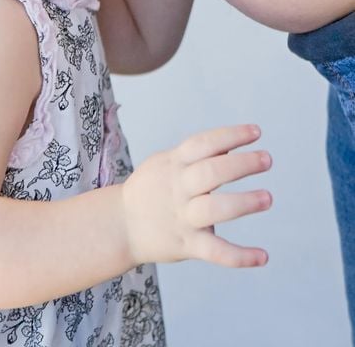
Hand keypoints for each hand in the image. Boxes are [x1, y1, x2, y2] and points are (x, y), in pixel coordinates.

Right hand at [120, 124, 271, 267]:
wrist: (120, 226)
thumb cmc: (150, 190)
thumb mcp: (165, 163)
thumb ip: (195, 156)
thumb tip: (230, 146)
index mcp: (174, 164)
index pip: (203, 144)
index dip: (230, 136)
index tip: (255, 132)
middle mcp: (178, 188)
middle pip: (211, 173)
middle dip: (241, 164)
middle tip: (267, 159)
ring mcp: (182, 217)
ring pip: (214, 209)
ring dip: (243, 203)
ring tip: (267, 197)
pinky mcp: (186, 245)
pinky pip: (215, 251)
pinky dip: (240, 256)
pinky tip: (263, 256)